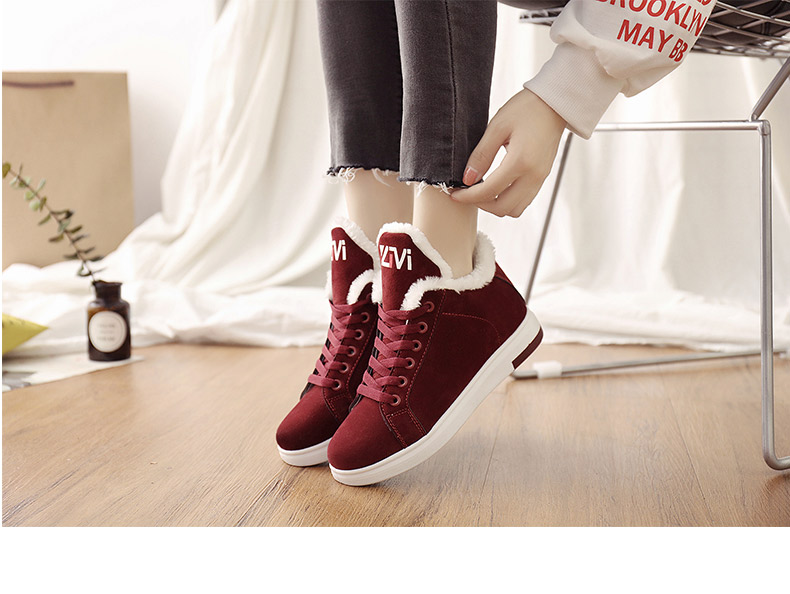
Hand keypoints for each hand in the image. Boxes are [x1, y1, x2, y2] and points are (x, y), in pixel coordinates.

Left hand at [450, 88, 565, 217]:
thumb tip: (467, 179)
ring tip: (480, 192)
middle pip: (503, 208)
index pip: (489, 191)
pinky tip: (495, 187)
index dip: (468, 197)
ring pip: (515, 209)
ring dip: (495, 205)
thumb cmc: (526, 109)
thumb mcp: (497, 127)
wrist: (554, 104)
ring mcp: (540, 178)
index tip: (454, 194)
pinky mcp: (542, 178)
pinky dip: (507, 200)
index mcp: (520, 161)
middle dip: (480, 204)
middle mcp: (533, 175)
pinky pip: (524, 200)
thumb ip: (481, 155)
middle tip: (466, 194)